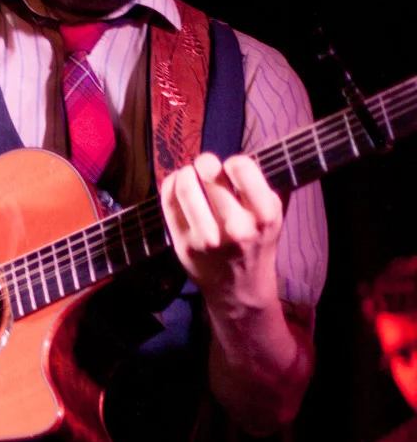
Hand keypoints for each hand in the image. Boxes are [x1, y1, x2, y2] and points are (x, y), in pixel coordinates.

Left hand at [160, 153, 282, 314]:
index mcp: (264, 214)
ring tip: (190, 175)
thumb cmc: (256, 243)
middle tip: (206, 167)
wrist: (240, 289)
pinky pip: (168, 201)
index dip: (233, 162)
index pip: (241, 166)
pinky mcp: (183, 244)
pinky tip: (178, 185)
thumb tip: (242, 153)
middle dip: (205, 162)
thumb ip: (262, 185)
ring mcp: (207, 238)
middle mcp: (236, 227)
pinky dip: (170, 184)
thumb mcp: (274, 215)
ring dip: (185, 172)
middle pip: (209, 172)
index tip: (232, 170)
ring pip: (184, 185)